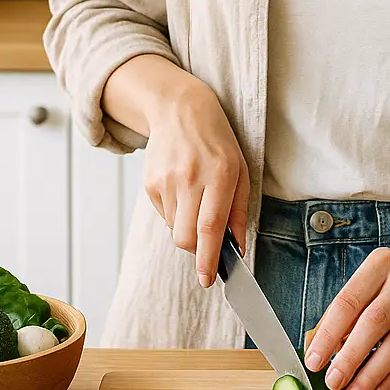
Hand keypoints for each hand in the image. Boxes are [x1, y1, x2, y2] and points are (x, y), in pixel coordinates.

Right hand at [143, 78, 249, 285]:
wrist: (180, 109)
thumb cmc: (217, 142)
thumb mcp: (240, 170)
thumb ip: (238, 210)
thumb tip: (236, 246)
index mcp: (219, 174)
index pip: (210, 227)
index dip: (209, 258)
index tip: (208, 279)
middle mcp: (190, 178)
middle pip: (186, 236)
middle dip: (196, 251)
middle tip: (207, 246)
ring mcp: (166, 180)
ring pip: (174, 229)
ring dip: (187, 228)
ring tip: (197, 202)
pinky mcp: (150, 182)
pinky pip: (164, 215)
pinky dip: (175, 214)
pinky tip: (183, 191)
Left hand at [302, 245, 389, 389]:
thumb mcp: (371, 279)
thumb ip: (346, 310)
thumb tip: (320, 347)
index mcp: (381, 264)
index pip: (348, 302)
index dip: (328, 335)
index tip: (314, 362)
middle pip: (374, 324)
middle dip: (350, 358)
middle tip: (332, 383)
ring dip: (372, 375)